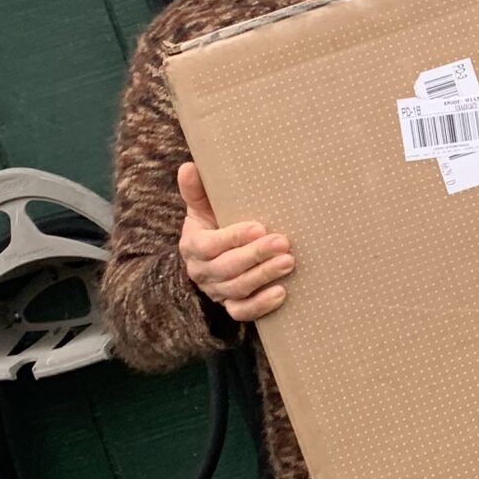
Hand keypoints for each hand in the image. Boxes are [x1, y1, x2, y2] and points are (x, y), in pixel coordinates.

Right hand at [176, 162, 292, 321]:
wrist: (209, 263)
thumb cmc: (212, 228)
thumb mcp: (201, 209)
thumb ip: (196, 191)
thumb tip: (189, 166)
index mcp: (192, 246)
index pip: (210, 245)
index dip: (234, 238)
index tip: (260, 227)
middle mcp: (202, 272)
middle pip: (227, 268)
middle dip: (256, 256)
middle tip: (283, 243)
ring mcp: (216, 292)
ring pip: (238, 289)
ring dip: (264, 276)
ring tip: (289, 262)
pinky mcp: (230, 306)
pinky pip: (243, 312)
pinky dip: (261, 305)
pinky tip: (282, 293)